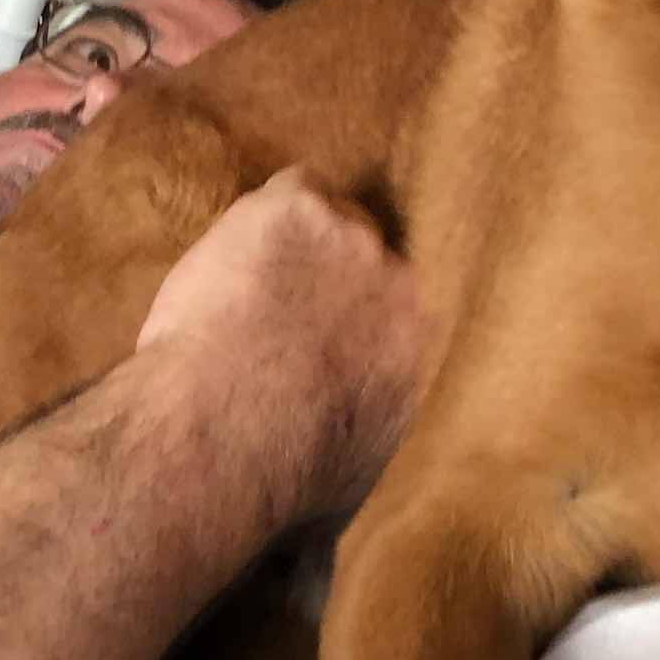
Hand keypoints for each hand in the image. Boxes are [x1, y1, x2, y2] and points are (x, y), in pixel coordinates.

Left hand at [137, 170, 422, 521]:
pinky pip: (292, 189)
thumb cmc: (289, 471)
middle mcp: (408, 284)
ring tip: (254, 282)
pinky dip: (264, 215)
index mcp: (431, 348)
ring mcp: (357, 238)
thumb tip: (378, 433)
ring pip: (335, 218)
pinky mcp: (303, 207)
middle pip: (381, 258)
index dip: (379, 313)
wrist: (229, 431)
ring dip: (303, 244)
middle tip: (293, 304)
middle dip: (347, 278)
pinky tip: (237, 252)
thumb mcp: (365, 471)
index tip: (346, 326)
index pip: (420, 309)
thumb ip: (386, 424)